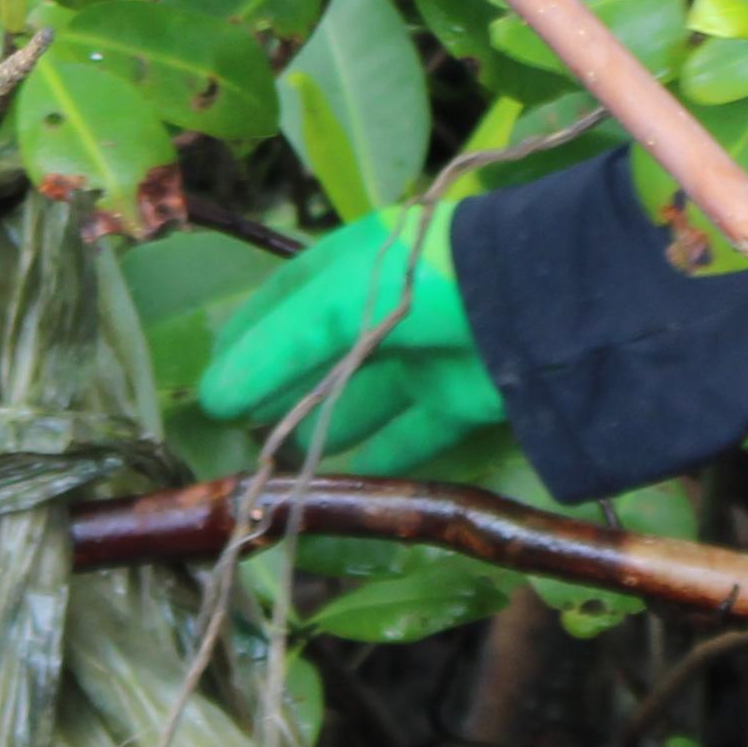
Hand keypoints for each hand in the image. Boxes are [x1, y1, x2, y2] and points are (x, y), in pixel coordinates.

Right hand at [192, 208, 502, 476]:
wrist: (533, 304)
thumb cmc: (420, 283)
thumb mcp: (335, 303)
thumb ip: (277, 346)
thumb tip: (215, 397)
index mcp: (359, 265)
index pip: (289, 301)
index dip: (250, 339)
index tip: (214, 382)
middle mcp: (390, 309)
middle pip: (323, 357)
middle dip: (282, 391)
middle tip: (236, 431)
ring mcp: (426, 356)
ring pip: (362, 399)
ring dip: (323, 428)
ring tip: (276, 461)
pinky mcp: (461, 400)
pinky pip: (412, 435)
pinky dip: (379, 459)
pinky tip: (342, 481)